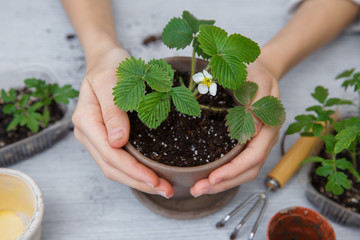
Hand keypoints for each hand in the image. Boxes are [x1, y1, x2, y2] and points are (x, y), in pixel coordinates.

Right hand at [72, 47, 173, 197]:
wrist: (106, 60)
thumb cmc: (110, 66)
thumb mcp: (111, 80)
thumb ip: (112, 109)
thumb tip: (117, 141)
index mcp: (86, 120)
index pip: (110, 153)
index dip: (132, 170)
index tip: (155, 179)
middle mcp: (87, 133)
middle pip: (111, 167)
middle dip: (138, 181)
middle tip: (166, 190)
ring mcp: (95, 137)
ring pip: (113, 168)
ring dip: (137, 180)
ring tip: (162, 187)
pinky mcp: (105, 137)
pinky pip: (118, 160)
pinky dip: (134, 171)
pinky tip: (150, 175)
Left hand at [190, 60, 280, 196]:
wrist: (261, 69)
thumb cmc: (255, 72)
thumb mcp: (254, 79)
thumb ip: (254, 100)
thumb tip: (249, 126)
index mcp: (269, 125)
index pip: (253, 156)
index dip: (233, 171)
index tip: (211, 179)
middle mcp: (265, 138)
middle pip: (249, 170)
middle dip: (224, 183)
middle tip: (197, 191)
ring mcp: (258, 141)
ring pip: (245, 170)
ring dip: (223, 182)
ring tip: (199, 189)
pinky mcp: (249, 140)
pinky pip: (240, 162)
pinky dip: (225, 173)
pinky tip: (209, 176)